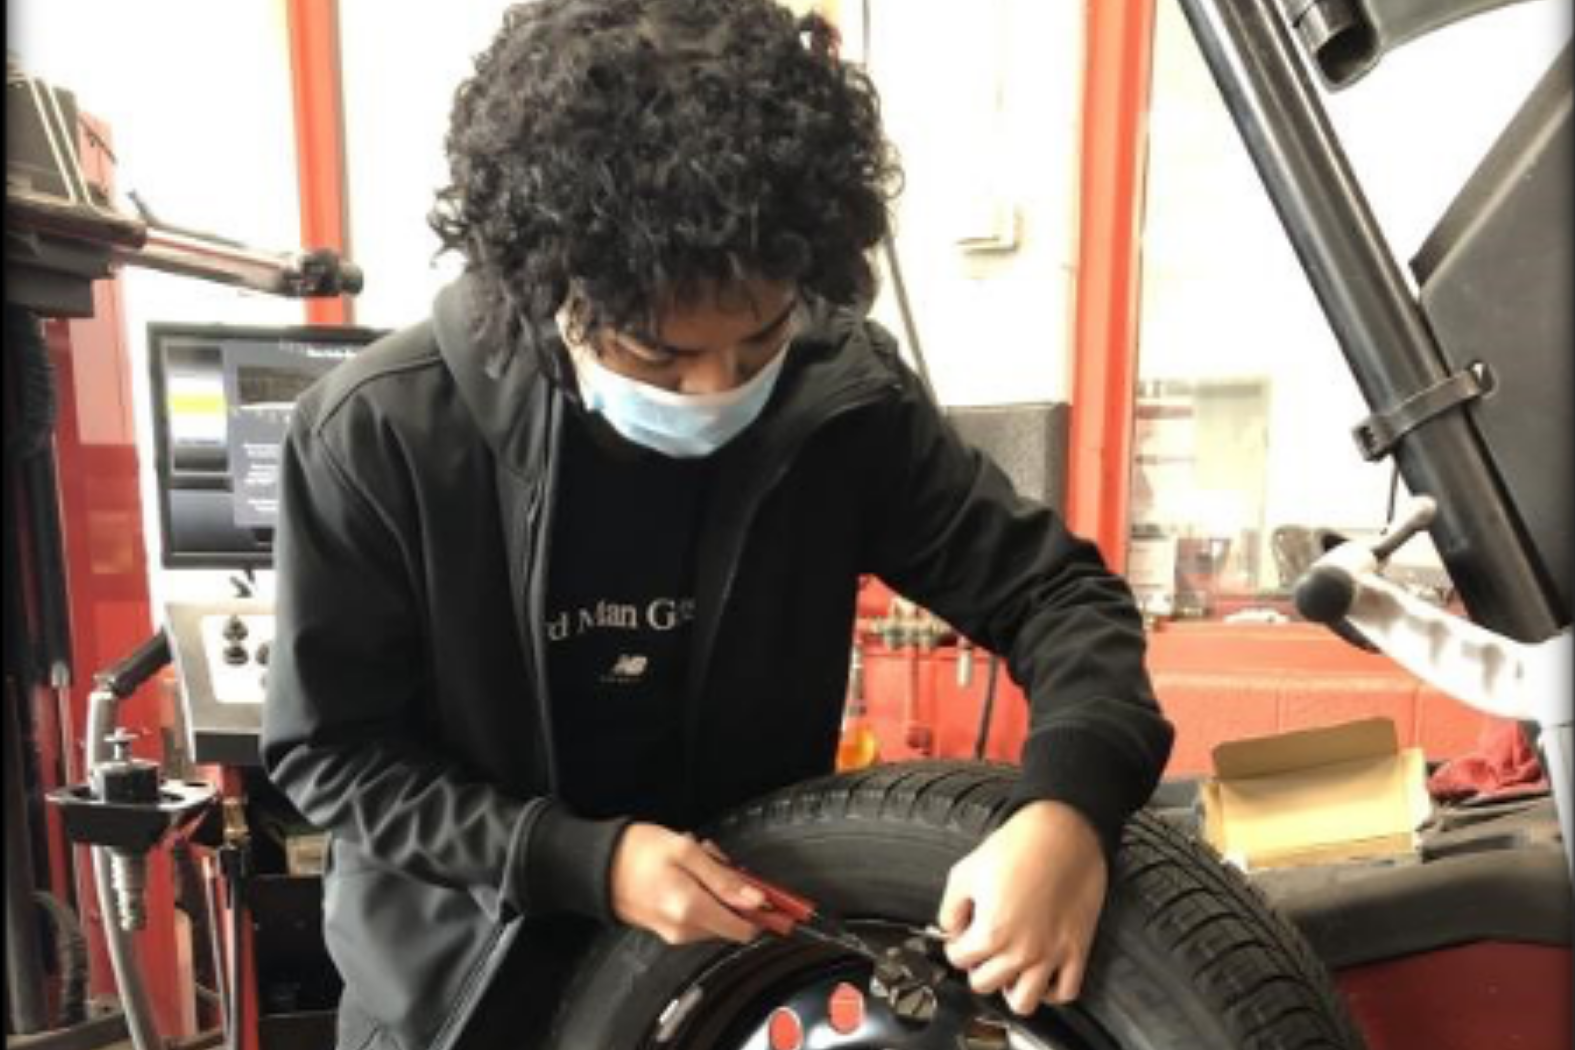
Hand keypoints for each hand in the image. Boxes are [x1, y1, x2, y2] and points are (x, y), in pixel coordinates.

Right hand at [609, 823, 767, 944]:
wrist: (596, 864)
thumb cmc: (636, 851)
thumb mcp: (686, 850)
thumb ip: (723, 878)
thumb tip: (755, 899)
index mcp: (690, 909)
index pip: (744, 929)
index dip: (761, 912)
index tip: (769, 894)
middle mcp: (683, 929)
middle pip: (731, 921)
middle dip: (732, 891)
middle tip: (716, 860)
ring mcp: (674, 932)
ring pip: (715, 916)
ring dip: (715, 891)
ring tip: (694, 862)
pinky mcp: (666, 929)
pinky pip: (698, 916)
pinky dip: (700, 895)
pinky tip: (684, 873)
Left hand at [936, 800, 1107, 1014]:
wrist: (1064, 832)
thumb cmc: (1018, 846)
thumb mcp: (966, 871)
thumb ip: (950, 908)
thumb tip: (950, 929)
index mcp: (991, 932)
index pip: (958, 959)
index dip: (956, 943)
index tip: (963, 933)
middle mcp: (1021, 951)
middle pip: (983, 983)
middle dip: (978, 965)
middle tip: (983, 947)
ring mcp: (1051, 955)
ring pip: (1023, 1002)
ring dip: (1010, 988)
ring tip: (1008, 968)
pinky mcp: (1077, 950)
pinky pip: (1065, 992)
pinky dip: (1051, 990)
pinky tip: (1040, 973)